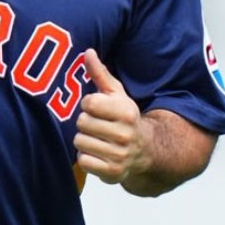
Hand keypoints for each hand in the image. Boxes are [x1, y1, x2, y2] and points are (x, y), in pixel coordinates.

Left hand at [74, 49, 147, 184]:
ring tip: (97, 139)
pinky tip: (97, 153)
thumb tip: (88, 51)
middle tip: (98, 125)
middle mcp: (125, 134)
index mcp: (126, 112)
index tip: (97, 108)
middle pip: (82, 123)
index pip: (88, 103)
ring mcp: (120, 155)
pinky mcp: (112, 173)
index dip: (88, 104)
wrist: (145, 150)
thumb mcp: (116, 94)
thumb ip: (100, 73)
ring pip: (80, 142)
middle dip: (86, 123)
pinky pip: (83, 161)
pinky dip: (86, 158)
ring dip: (85, 140)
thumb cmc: (123, 118)